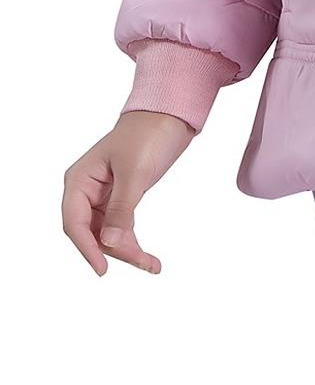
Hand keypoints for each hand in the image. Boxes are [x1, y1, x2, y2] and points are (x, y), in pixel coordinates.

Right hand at [62, 111, 195, 275]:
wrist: (170, 115)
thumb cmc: (148, 134)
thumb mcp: (135, 171)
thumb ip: (121, 208)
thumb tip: (108, 242)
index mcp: (80, 180)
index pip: (75, 223)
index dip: (87, 248)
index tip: (103, 269)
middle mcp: (86, 190)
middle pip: (91, 233)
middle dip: (115, 250)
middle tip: (143, 262)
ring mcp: (103, 195)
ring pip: (106, 233)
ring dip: (126, 249)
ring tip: (152, 264)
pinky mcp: (120, 198)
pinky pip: (120, 226)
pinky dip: (132, 240)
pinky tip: (148, 257)